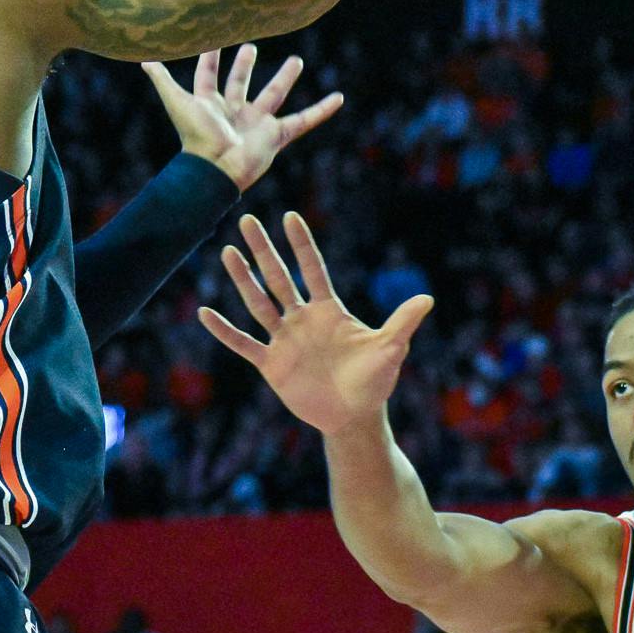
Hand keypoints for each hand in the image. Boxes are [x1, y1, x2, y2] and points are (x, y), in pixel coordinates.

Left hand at [143, 45, 342, 191]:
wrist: (216, 169)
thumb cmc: (196, 137)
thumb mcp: (177, 102)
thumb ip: (162, 80)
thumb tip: (142, 58)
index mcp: (209, 103)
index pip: (208, 74)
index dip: (209, 57)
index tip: (214, 34)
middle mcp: (233, 111)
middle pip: (241, 82)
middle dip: (245, 65)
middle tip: (251, 44)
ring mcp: (256, 123)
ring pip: (274, 95)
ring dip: (284, 78)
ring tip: (296, 60)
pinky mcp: (276, 135)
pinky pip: (304, 121)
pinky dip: (322, 111)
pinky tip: (338, 98)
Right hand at [199, 213, 432, 435]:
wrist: (353, 416)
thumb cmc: (375, 380)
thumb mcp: (390, 348)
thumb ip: (402, 322)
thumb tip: (428, 298)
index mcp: (329, 310)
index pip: (312, 269)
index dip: (301, 244)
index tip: (289, 216)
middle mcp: (302, 319)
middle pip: (279, 277)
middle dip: (263, 249)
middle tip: (246, 220)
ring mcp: (284, 339)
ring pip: (258, 303)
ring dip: (242, 279)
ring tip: (226, 253)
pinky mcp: (271, 364)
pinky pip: (244, 343)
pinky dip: (225, 331)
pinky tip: (205, 314)